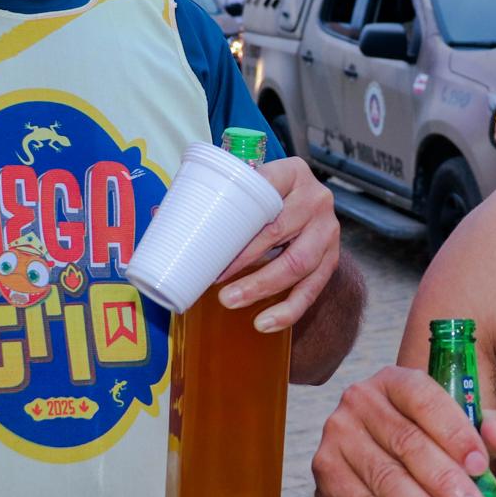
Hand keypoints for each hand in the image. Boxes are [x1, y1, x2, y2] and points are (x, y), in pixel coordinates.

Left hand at [216, 156, 339, 331]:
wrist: (304, 204)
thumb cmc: (264, 196)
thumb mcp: (249, 183)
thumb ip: (222, 193)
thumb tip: (164, 220)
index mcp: (293, 173)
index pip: (267, 194)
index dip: (241, 225)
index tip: (214, 250)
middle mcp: (316, 200)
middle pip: (281, 234)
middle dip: (247, 264)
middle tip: (218, 286)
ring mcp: (328, 231)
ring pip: (299, 264)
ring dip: (263, 287)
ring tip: (233, 303)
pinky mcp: (331, 258)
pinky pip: (313, 289)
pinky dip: (289, 310)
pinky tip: (266, 323)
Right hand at [311, 365, 495, 496]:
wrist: (376, 483)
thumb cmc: (428, 450)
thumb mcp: (460, 437)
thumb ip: (486, 431)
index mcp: (396, 381)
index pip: (425, 399)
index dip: (454, 433)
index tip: (481, 467)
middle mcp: (360, 400)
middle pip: (407, 443)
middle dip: (445, 482)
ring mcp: (338, 436)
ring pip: (387, 480)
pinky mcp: (326, 473)